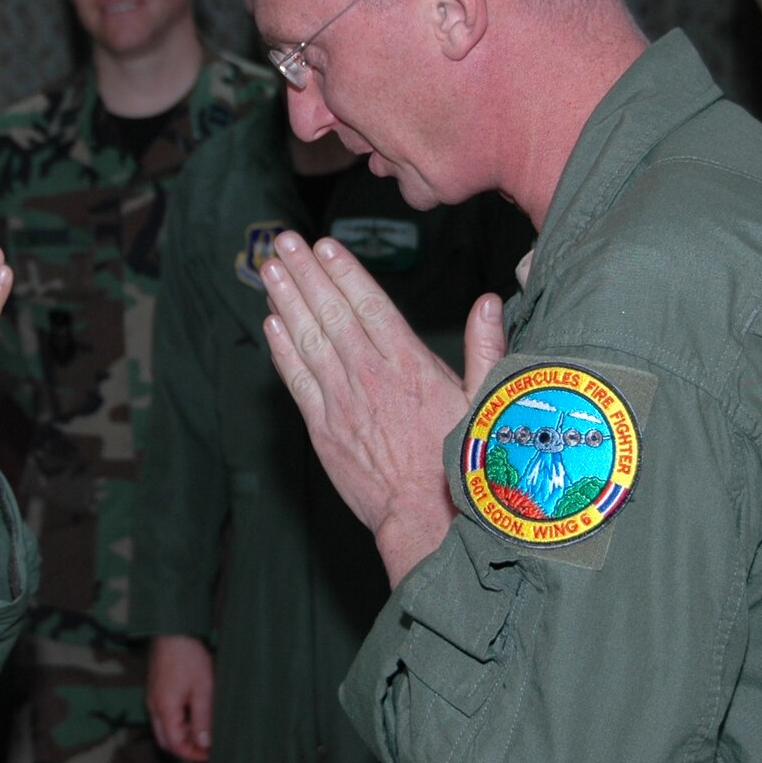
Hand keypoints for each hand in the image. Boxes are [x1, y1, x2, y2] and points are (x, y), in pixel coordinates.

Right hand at [146, 635, 213, 762]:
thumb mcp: (203, 689)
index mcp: (164, 709)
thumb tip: (205, 743)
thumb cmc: (188, 656)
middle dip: (186, 748)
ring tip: (204, 730)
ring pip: (164, 729)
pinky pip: (163, 716)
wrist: (173, 630)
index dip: (193, 755)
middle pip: (166, 741)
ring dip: (182, 735)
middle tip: (207, 748)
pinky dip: (178, 722)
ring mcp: (152, 698)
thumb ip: (203, 718)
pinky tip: (195, 714)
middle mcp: (153, 707)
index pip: (175, 745)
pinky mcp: (156, 691)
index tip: (211, 755)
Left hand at [259, 231, 505, 585]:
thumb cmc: (461, 462)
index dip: (344, 272)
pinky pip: (297, 380)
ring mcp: (342, 402)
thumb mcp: (486, 402)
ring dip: (286, 302)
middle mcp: (370, 376)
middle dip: (307, 274)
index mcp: (410, 365)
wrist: (425, 520)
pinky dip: (282, 350)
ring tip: (270, 270)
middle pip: (331, 313)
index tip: (324, 245)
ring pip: (308, 341)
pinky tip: (271, 324)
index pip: (369, 305)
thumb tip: (490, 302)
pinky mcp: (323, 429)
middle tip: (284, 242)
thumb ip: (486, 349)